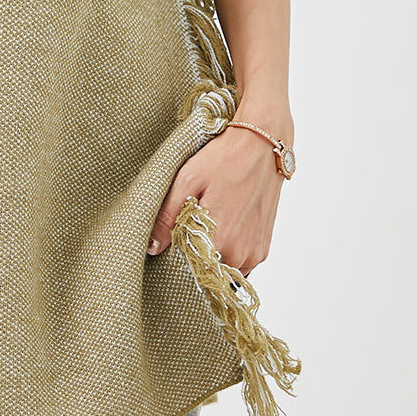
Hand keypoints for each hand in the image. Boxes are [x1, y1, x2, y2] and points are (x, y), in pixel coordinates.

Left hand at [146, 118, 290, 276]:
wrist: (264, 145)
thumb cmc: (224, 159)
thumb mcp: (187, 180)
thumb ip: (168, 217)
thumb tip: (152, 247)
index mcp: (218, 239)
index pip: (187, 268)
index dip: (176, 254)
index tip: (174, 236)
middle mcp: (239, 254)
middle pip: (205, 270)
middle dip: (194, 253)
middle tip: (190, 224)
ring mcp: (254, 253)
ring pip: (222, 268)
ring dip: (212, 253)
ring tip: (208, 222)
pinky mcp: (263, 249)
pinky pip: (239, 262)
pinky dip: (228, 249)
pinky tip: (224, 225)